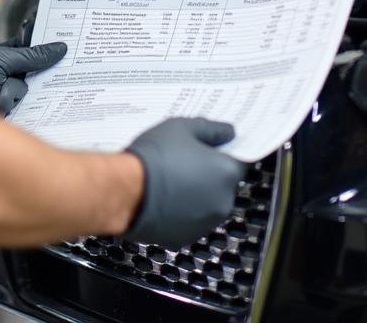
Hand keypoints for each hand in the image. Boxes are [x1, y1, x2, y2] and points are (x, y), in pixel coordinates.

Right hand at [123, 118, 243, 246]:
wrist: (127, 190)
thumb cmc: (156, 155)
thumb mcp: (183, 127)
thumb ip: (211, 130)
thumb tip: (228, 132)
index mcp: (227, 173)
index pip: (239, 161)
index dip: (223, 154)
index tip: (209, 148)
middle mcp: (223, 202)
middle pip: (223, 184)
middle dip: (208, 174)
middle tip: (184, 161)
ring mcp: (205, 224)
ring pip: (206, 204)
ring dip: (196, 194)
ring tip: (170, 180)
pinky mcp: (185, 238)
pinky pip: (189, 220)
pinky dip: (181, 211)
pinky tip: (162, 198)